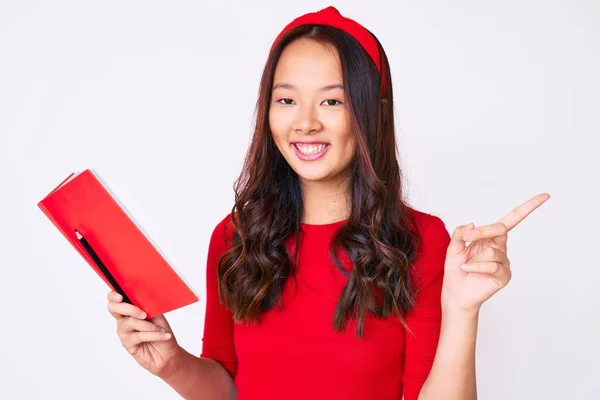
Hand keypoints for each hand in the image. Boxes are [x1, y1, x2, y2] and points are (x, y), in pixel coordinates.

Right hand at [107, 290, 181, 376]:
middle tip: (144, 314)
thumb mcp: (156, 314)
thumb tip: (142, 296)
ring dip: (149, 325)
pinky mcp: (127, 344)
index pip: (114, 300)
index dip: (113, 296)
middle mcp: (123, 320)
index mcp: (128, 310)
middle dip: (129, 308)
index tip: (120, 296)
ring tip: (161, 329)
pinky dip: (154, 334)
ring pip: (131, 322)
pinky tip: (164, 335)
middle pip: (114, 309)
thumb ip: (146, 305)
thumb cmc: (161, 330)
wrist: (167, 351)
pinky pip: (139, 335)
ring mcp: (124, 332)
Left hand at [441, 193, 549, 313]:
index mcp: (491, 237)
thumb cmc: (456, 268)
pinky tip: (468, 269)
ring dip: (473, 258)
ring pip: (492, 251)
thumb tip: (473, 224)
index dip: (528, 207)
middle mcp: (500, 247)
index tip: (545, 196)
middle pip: (500, 229)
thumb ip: (460, 233)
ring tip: (467, 266)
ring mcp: (504, 261)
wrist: (455, 291)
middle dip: (482, 232)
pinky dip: (476, 266)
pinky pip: (492, 265)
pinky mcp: (504, 275)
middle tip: (467, 238)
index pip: (512, 219)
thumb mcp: (453, 246)